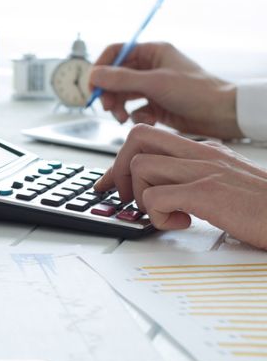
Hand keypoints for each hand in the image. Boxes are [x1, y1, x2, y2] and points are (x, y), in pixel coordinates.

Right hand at [90, 42, 241, 139]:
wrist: (220, 114)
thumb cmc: (196, 91)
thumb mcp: (154, 83)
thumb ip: (121, 79)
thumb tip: (94, 75)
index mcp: (152, 52)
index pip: (115, 53)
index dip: (100, 68)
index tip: (92, 86)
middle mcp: (150, 67)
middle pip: (115, 77)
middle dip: (109, 93)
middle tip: (107, 107)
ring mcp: (152, 86)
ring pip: (122, 95)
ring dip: (118, 108)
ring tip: (122, 118)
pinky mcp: (155, 104)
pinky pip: (134, 109)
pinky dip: (136, 116)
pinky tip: (148, 120)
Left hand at [94, 124, 266, 248]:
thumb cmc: (263, 208)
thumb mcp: (224, 185)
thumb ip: (194, 183)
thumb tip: (160, 195)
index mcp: (204, 150)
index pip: (149, 137)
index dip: (120, 161)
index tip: (110, 184)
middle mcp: (201, 153)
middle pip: (136, 138)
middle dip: (119, 169)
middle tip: (129, 198)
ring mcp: (203, 170)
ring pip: (140, 166)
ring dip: (141, 195)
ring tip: (165, 212)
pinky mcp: (206, 193)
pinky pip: (155, 197)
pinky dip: (158, 216)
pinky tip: (182, 223)